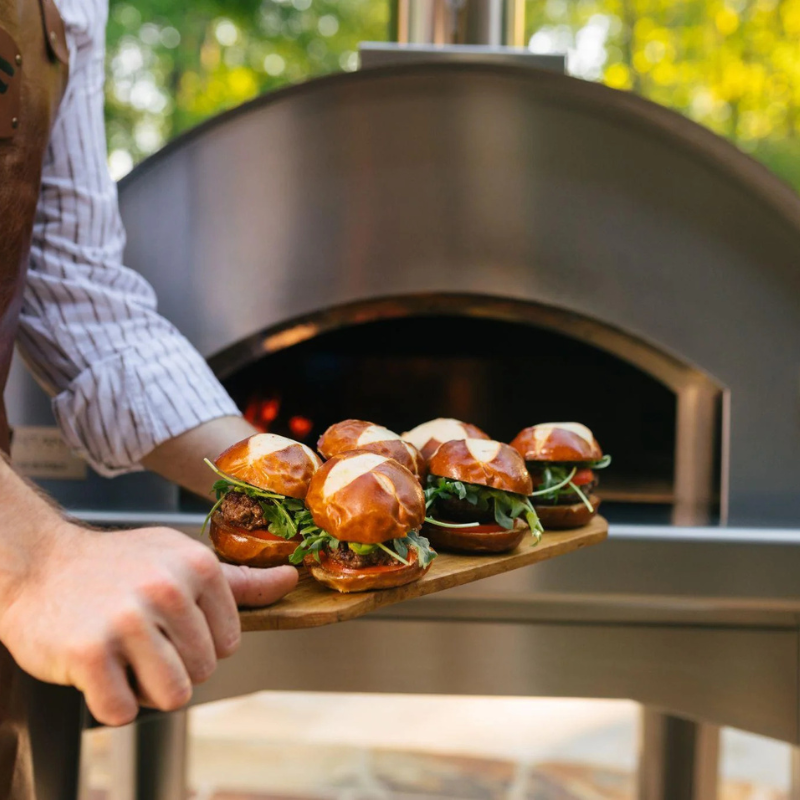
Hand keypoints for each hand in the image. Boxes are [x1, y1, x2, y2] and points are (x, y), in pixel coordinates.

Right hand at [0, 521, 296, 725]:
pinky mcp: (88, 653)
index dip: (198, 644)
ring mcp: (126, 620)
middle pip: (203, 672)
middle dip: (173, 667)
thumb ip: (238, 581)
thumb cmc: (120, 566)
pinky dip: (111, 702)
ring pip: (172, 696)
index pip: (229, 643)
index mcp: (198, 567)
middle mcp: (167, 589)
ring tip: (125, 655)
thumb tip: (291, 580)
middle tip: (141, 638)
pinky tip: (100, 670)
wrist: (43, 565)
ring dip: (146, 688)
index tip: (170, 624)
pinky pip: (122, 711)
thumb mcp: (182, 560)